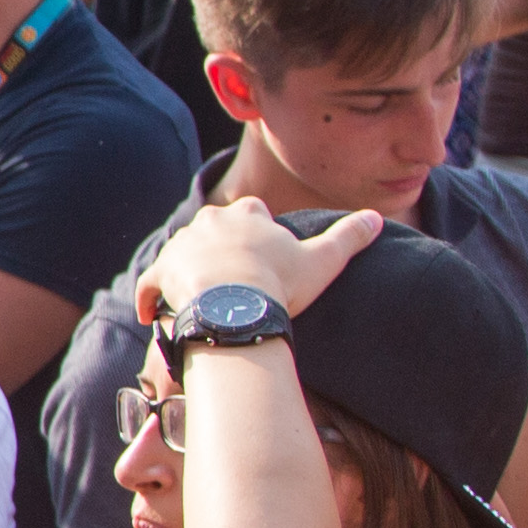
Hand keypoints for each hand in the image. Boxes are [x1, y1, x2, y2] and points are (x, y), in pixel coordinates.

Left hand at [146, 196, 382, 322]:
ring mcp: (183, 245)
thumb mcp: (324, 259)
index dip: (259, 232)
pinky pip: (150, 284)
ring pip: (183, 253)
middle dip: (222, 248)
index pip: (253, 213)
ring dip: (188, 270)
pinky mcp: (162, 271)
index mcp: (248, 213)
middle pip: (215, 229)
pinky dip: (151, 298)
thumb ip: (349, 236)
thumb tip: (378, 218)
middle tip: (233, 276)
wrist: (236, 304)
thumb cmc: (280, 283)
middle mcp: (211, 221)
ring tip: (199, 296)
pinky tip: (153, 314)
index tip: (266, 253)